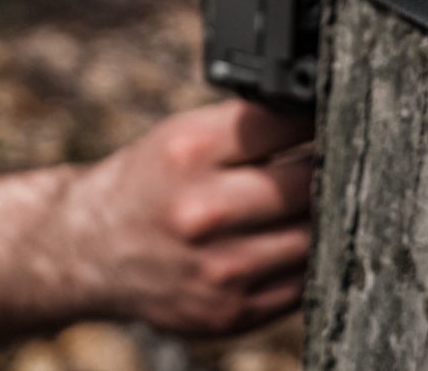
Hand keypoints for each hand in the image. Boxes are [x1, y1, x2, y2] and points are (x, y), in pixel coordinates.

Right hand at [53, 99, 315, 337]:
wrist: (92, 251)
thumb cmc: (149, 182)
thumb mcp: (183, 134)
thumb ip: (251, 122)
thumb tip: (325, 116)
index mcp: (190, 152)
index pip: (287, 125)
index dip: (318, 118)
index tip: (334, 116)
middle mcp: (202, 212)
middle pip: (308, 183)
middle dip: (327, 166)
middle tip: (333, 158)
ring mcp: (218, 269)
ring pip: (313, 236)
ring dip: (322, 216)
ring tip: (313, 200)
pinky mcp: (230, 312)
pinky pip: (302, 282)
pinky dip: (307, 260)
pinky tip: (292, 241)